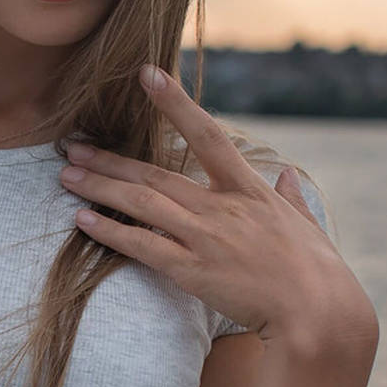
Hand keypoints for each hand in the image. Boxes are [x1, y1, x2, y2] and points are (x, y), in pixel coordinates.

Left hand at [59, 65, 375, 350]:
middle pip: (156, 175)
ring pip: (142, 205)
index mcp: (250, 188)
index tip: (146, 75)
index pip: (207, 133)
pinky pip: (142, 246)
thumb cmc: (319, 271)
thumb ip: (290, 197)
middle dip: (111, 160)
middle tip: (73, 145)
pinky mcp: (192, 271)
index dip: (175, 102)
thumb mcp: (307, 224)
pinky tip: (83, 221)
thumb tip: (285, 177)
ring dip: (100, 188)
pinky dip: (110, 232)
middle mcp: (222, 206)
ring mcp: (205, 238)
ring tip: (67, 176)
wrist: (318, 312)